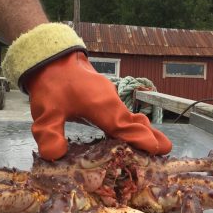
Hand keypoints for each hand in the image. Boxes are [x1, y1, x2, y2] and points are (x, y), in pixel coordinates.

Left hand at [25, 52, 171, 159]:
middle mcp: (110, 100)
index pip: (124, 126)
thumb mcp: (45, 110)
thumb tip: (55, 155)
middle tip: (167, 150)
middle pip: (133, 121)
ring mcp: (108, 96)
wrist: (50, 56)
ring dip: (141, 130)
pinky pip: (121, 112)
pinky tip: (129, 130)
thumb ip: (49, 133)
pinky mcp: (102, 96)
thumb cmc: (51, 82)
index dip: (139, 139)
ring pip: (128, 116)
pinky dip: (130, 123)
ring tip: (156, 144)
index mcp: (101, 105)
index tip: (157, 150)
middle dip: (149, 135)